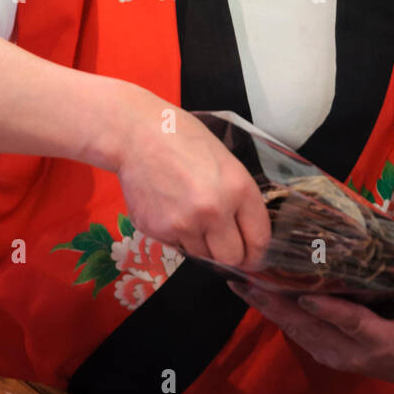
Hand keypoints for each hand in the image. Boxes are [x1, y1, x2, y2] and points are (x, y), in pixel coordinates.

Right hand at [116, 103, 271, 270]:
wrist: (135, 134)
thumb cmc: (182, 138)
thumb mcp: (225, 161)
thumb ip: (237, 198)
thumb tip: (244, 232)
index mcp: (237, 189)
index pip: (259, 240)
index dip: (256, 252)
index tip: (252, 256)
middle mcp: (214, 211)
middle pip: (232, 259)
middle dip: (230, 255)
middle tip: (223, 244)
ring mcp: (183, 224)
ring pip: (203, 257)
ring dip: (201, 245)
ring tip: (190, 215)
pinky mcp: (158, 231)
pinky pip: (176, 246)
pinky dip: (177, 235)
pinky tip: (169, 208)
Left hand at [228, 281, 393, 383]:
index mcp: (381, 344)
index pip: (352, 325)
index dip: (330, 313)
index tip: (305, 297)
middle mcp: (352, 353)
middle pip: (311, 329)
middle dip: (279, 306)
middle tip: (251, 280)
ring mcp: (334, 354)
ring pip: (297, 332)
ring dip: (268, 309)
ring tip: (241, 283)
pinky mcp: (324, 351)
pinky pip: (295, 333)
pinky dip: (273, 313)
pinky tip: (253, 294)